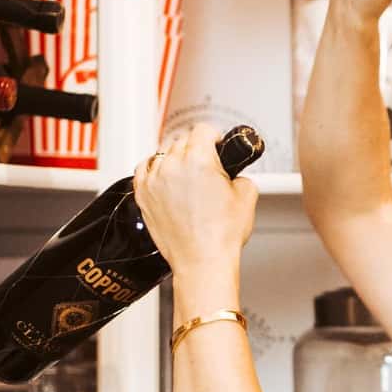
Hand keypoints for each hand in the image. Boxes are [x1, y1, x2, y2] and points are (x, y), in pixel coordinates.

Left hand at [135, 121, 257, 300]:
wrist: (202, 261)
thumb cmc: (221, 236)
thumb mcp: (247, 196)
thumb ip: (241, 175)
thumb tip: (234, 174)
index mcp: (199, 159)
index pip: (203, 129)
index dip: (214, 137)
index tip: (217, 146)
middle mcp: (172, 165)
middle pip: (183, 140)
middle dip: (196, 149)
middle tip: (207, 167)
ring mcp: (154, 180)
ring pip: (163, 153)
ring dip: (175, 158)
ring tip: (187, 174)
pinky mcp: (143, 195)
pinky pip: (144, 169)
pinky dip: (154, 169)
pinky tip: (164, 176)